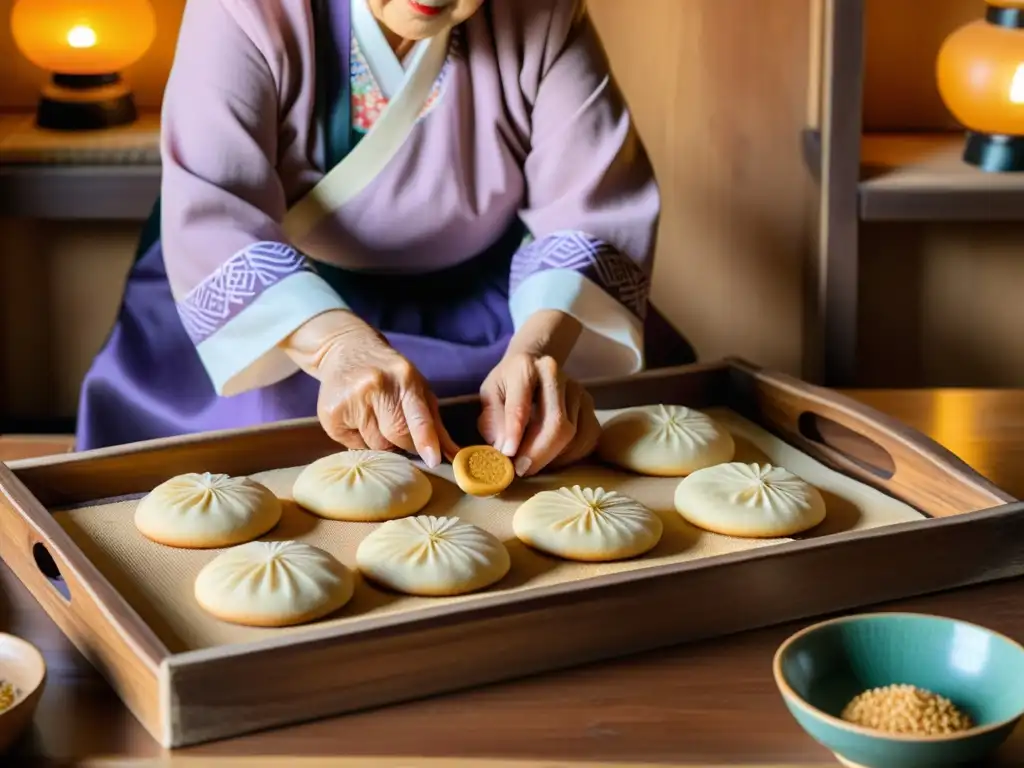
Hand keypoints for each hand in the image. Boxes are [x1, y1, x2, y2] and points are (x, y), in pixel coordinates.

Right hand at [282, 311, 457, 466]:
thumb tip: (455, 456)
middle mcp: (377, 386)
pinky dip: (358, 439)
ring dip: (380, 441)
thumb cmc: (390, 375)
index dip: (425, 439)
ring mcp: (351, 399)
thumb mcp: (417, 389)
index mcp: (405, 378)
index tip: (433, 459)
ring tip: (374, 417)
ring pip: (375, 445)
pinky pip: (352, 445)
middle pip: (396, 436)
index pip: (417, 414)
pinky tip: (356, 418)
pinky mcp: (330, 413)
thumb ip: (436, 424)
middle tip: (399, 431)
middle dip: (403, 443)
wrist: (346, 349)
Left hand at [478, 352, 600, 476]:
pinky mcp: (590, 404)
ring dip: (552, 458)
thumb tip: (504, 449)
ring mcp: (577, 389)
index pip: (521, 407)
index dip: (514, 435)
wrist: (534, 365)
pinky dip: (569, 456)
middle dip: (538, 454)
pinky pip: (587, 440)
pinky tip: (552, 457)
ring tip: (533, 463)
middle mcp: (555, 375)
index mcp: (524, 368)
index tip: (508, 456)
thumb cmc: (508, 385)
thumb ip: (493, 421)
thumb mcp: (489, 396)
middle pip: (555, 423)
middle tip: (521, 470)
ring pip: (573, 435)